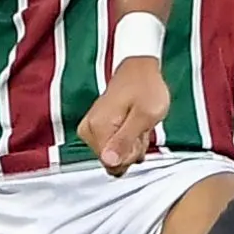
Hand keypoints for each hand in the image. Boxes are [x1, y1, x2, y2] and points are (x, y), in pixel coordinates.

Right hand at [78, 57, 172, 176]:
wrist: (140, 69)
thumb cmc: (146, 88)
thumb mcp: (145, 116)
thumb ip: (125, 141)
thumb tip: (109, 162)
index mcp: (97, 127)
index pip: (112, 164)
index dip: (131, 153)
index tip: (138, 135)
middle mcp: (88, 130)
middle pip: (112, 163)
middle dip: (131, 149)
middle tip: (139, 128)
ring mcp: (90, 129)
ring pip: (113, 157)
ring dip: (131, 145)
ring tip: (137, 124)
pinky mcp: (95, 129)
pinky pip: (112, 148)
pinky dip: (126, 140)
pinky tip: (132, 126)